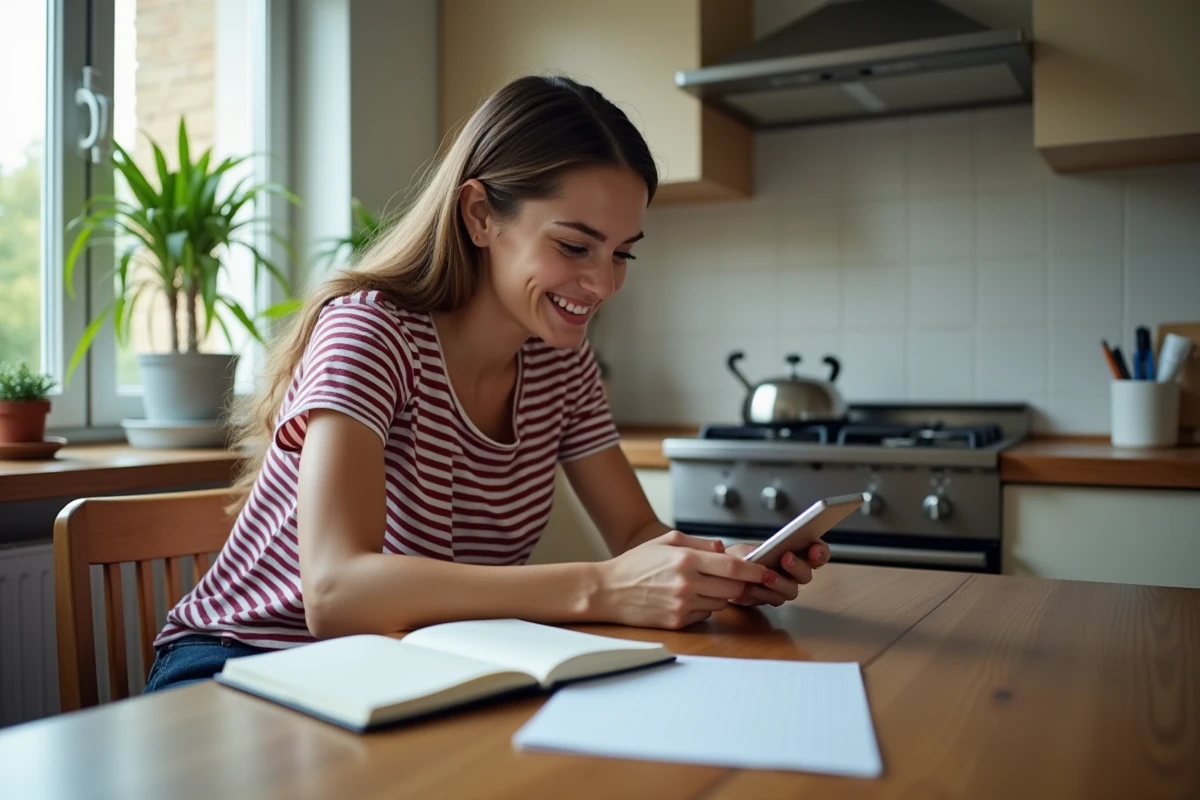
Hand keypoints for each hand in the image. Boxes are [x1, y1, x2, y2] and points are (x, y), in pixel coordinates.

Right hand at [594, 530, 780, 629]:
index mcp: (687, 559)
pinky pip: (705, 616)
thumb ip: (700, 544)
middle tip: (728, 578)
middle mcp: (688, 583)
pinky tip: (685, 599)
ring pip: (721, 604)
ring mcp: (683, 605)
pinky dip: (703, 608)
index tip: (768, 572)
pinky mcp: (678, 622)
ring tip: (698, 586)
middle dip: (737, 584)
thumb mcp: (667, 542)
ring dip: (719, 596)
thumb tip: (724, 550)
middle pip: (734, 589)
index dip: (755, 571)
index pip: (734, 568)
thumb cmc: (636, 564)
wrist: (608, 591)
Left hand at [721, 540, 830, 606]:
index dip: (820, 553)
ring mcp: (785, 588)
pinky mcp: (773, 600)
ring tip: (766, 576)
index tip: (814, 550)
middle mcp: (794, 573)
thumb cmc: (739, 558)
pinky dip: (763, 593)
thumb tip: (760, 552)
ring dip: (780, 582)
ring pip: (792, 590)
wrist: (725, 576)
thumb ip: (753, 550)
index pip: (817, 554)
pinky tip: (752, 587)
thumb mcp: (743, 549)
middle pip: (806, 574)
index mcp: (796, 553)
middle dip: (797, 566)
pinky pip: (774, 600)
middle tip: (786, 558)